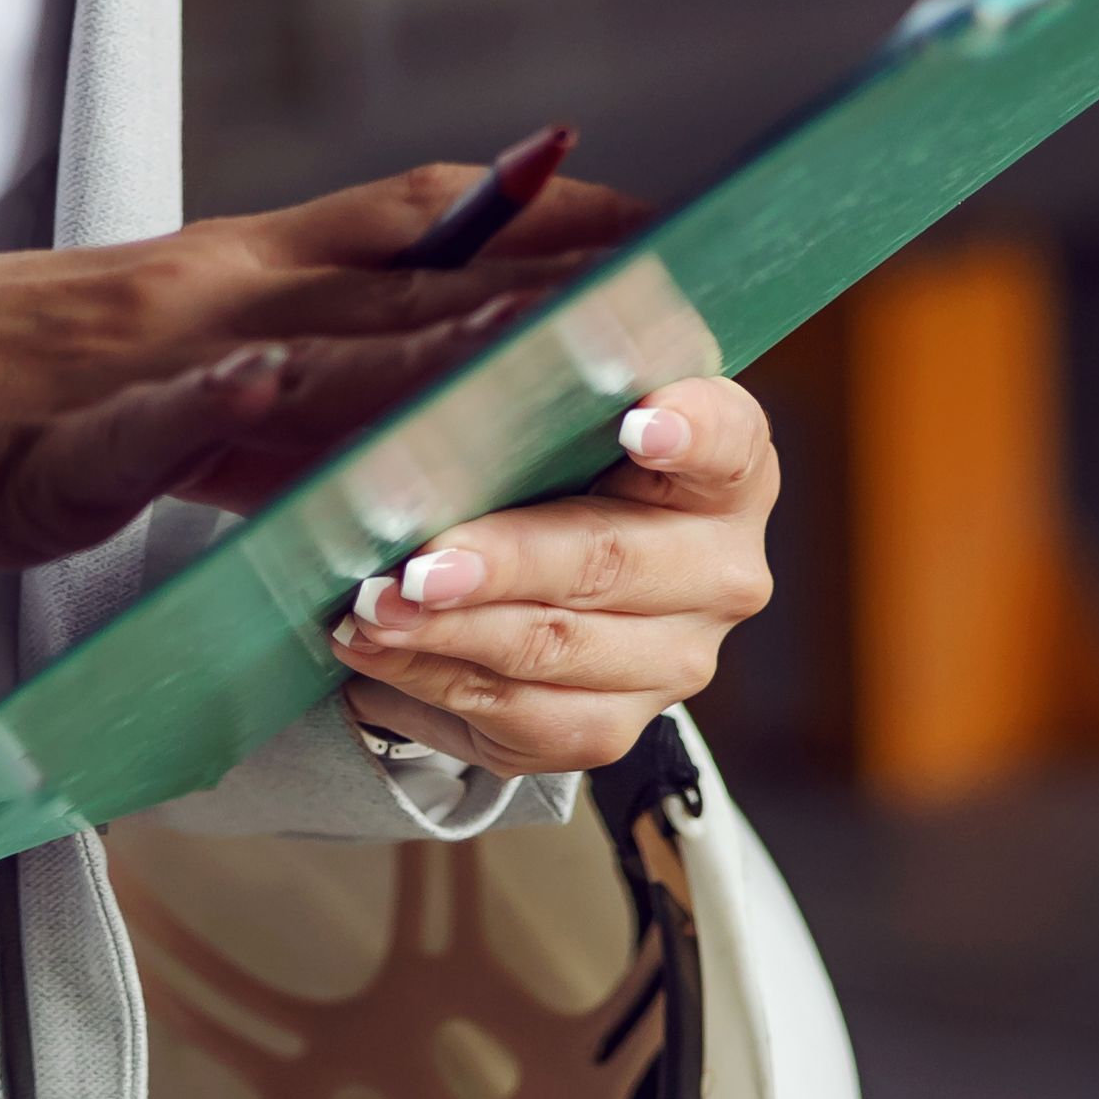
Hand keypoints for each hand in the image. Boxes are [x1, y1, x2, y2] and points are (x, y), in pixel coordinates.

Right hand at [0, 156, 652, 578]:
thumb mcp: (166, 347)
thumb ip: (291, 350)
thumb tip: (414, 369)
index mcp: (234, 269)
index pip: (418, 220)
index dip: (546, 217)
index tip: (667, 226)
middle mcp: (207, 294)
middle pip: (404, 280)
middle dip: (546, 291)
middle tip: (677, 298)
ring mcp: (135, 365)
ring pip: (313, 346)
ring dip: (436, 348)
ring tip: (550, 351)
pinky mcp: (58, 447)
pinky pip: (152, 425)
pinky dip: (226, 406)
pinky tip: (291, 406)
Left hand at [326, 376, 779, 778]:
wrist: (553, 581)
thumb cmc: (549, 467)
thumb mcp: (557, 417)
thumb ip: (532, 393)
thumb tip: (439, 371)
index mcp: (726, 469)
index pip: (727, 438)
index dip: (688, 429)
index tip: (637, 423)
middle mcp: (719, 570)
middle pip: (609, 560)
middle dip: (501, 564)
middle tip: (418, 566)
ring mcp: (675, 659)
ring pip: (555, 650)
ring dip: (449, 633)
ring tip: (371, 608)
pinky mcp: (615, 727)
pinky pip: (524, 719)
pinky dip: (437, 683)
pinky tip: (379, 653)